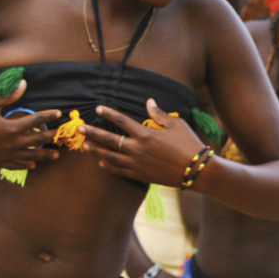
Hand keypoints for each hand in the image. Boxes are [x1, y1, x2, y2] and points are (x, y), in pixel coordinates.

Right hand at [0, 78, 58, 168]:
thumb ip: (8, 96)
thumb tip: (23, 84)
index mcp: (9, 127)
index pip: (35, 121)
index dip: (48, 116)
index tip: (58, 113)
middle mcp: (9, 143)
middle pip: (37, 141)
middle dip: (51, 137)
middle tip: (63, 137)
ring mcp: (2, 154)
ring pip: (29, 156)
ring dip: (44, 155)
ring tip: (56, 155)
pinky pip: (14, 164)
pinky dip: (25, 164)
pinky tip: (32, 164)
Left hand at [83, 99, 205, 185]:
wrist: (198, 171)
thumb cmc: (190, 145)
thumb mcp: (177, 125)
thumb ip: (159, 114)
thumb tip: (148, 102)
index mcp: (146, 135)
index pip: (121, 121)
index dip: (109, 113)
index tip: (98, 108)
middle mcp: (138, 149)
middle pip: (109, 139)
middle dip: (93, 133)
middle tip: (80, 128)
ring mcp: (137, 164)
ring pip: (110, 157)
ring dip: (96, 151)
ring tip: (85, 146)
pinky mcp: (141, 175)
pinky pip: (120, 171)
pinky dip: (109, 166)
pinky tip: (102, 163)